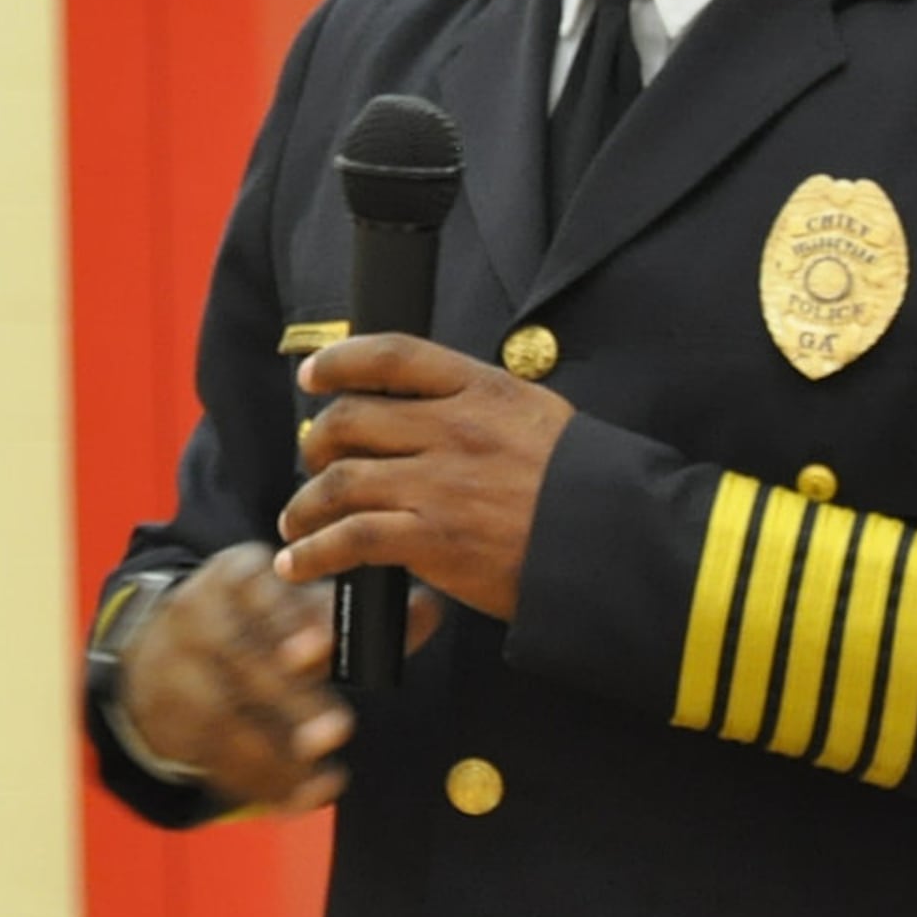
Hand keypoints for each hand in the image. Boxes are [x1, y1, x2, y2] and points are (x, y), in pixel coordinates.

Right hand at [114, 545, 436, 813]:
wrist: (164, 647)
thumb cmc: (257, 622)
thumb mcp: (295, 602)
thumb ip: (357, 612)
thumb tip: (426, 610)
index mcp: (235, 575)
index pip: (259, 592)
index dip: (290, 621)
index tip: (322, 650)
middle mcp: (196, 615)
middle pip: (241, 658)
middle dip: (291, 699)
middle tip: (339, 731)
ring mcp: (174, 668)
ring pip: (223, 715)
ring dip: (276, 754)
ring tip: (325, 780)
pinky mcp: (170, 718)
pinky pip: (213, 756)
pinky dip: (258, 783)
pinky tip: (297, 801)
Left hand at [274, 334, 574, 619]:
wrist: (620, 544)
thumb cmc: (589, 490)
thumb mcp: (541, 421)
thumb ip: (485, 410)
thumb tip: (433, 414)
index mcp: (484, 389)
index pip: (392, 355)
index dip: (340, 360)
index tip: (312, 376)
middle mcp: (455, 427)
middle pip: (352, 418)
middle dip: (317, 441)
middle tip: (312, 461)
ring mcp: (441, 483)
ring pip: (341, 479)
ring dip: (305, 503)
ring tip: (296, 522)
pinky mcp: (433, 538)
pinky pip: (351, 538)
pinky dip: (315, 551)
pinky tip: (300, 562)